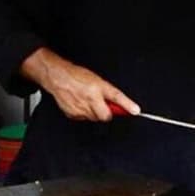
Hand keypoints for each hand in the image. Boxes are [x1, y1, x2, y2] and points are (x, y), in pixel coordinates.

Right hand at [25, 49, 139, 121]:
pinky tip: (79, 104)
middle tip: (101, 105)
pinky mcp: (73, 114)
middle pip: (105, 116)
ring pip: (94, 119)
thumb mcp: (97, 80)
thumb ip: (108, 94)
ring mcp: (81, 107)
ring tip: (87, 101)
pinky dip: (84, 114)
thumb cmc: (77, 76)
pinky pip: (84, 119)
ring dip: (94, 113)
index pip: (117, 96)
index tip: (136, 111)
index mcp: (98, 87)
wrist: (58, 77)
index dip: (127, 105)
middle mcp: (91, 98)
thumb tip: (119, 105)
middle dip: (106, 113)